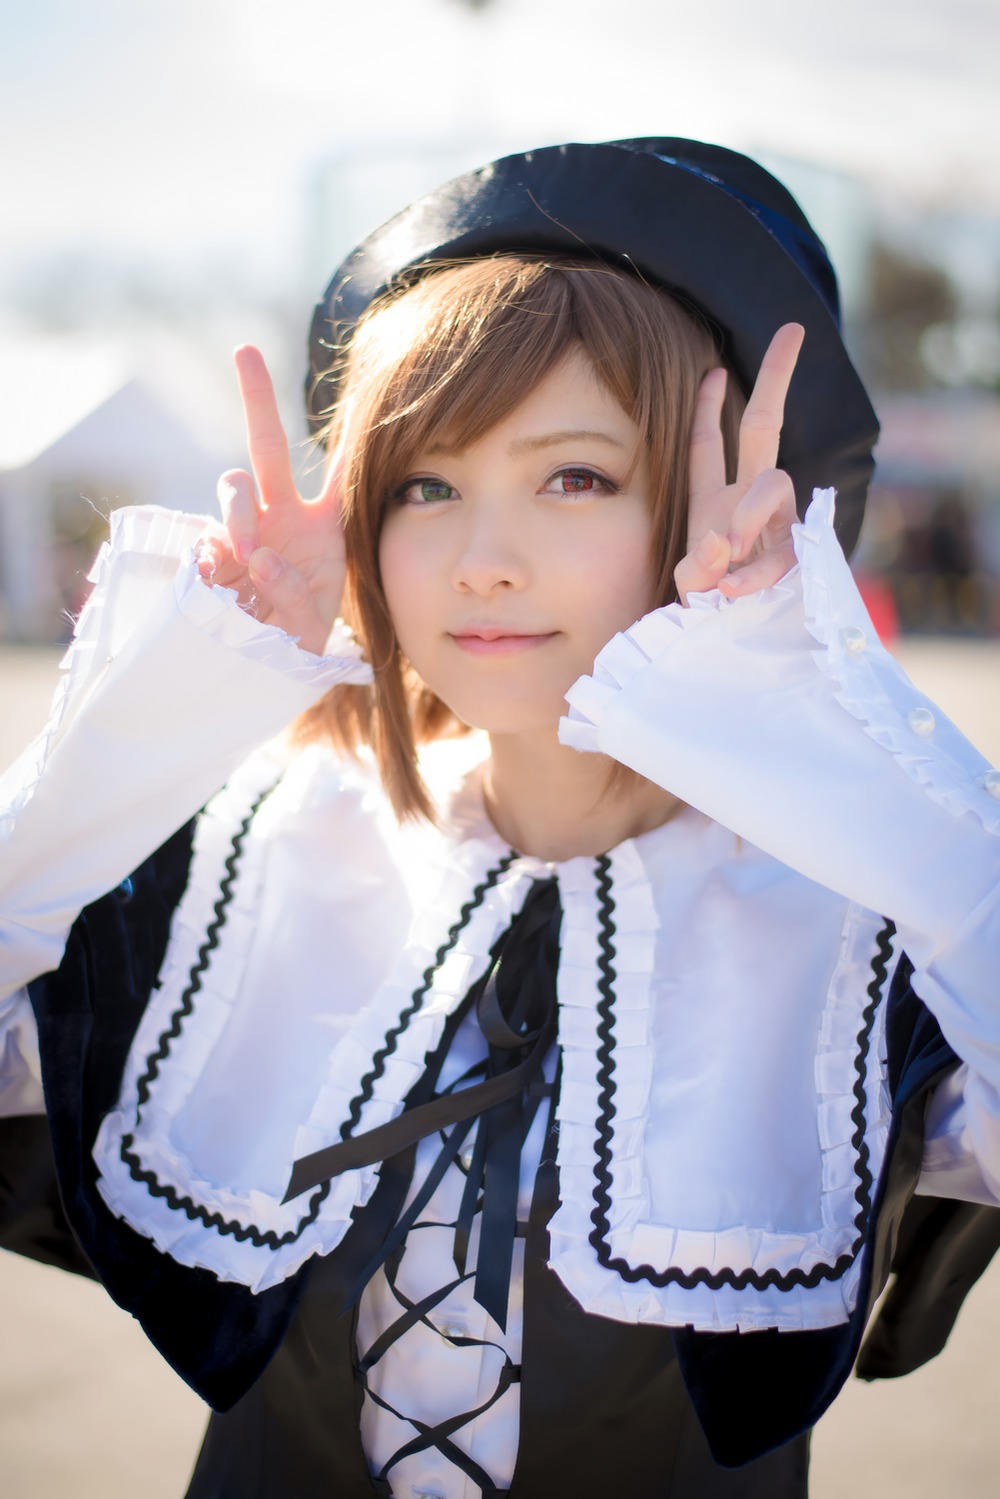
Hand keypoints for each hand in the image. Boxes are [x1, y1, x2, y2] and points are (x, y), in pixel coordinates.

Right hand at [195, 346, 345, 654]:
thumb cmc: (300, 636)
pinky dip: (213, 559)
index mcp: (324, 524)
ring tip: (251, 558)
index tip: (363, 387)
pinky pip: (207, 538)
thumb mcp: (315, 620)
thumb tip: (257, 558)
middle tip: (244, 351)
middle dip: (256, 395)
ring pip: (234, 488)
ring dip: (241, 516)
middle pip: (267, 444)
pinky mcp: (211, 551)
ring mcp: (244, 529)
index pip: (344, 472)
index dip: (353, 432)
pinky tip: (223, 584)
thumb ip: (295, 593)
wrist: (263, 667)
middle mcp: (283, 516)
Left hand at [674, 323, 803, 605]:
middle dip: (777, 377)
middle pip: (765, 426)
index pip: (708, 443)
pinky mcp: (797, 555)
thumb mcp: (687, 585)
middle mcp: (746, 501)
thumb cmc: (704, 610)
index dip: (708, 407)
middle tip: (793, 329)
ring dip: (749, 513)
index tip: (713, 368)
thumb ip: (695, 565)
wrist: (731, 647)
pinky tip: (734, 589)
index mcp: (712, 500)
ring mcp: (775, 524)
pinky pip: (782, 548)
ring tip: (728, 549)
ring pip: (773, 484)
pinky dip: (755, 571)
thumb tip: (720, 543)